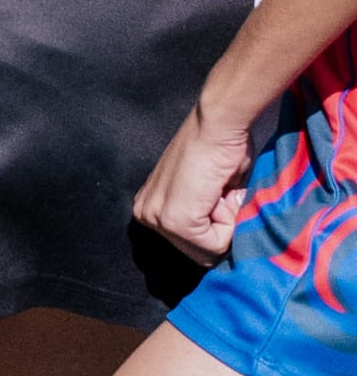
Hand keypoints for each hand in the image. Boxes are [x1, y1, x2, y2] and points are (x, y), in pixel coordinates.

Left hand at [133, 98, 254, 260]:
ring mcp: (157, 219)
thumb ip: (206, 215)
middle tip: (220, 191)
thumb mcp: (206, 191)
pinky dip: (229, 221)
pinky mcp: (174, 221)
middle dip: (220, 225)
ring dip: (225, 222)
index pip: (191, 244)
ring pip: (207, 250)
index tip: (217, 190)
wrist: (217, 123)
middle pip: (197, 252)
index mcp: (151, 207)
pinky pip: (214, 244)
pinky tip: (220, 191)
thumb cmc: (218, 146)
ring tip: (219, 189)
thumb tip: (226, 239)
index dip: (217, 221)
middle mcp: (146, 214)